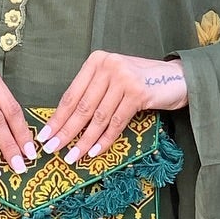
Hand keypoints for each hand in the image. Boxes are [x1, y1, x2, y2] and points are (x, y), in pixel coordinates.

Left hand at [39, 51, 186, 164]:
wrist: (176, 78)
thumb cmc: (140, 82)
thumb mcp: (113, 81)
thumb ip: (93, 93)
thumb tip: (65, 122)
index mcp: (96, 61)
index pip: (72, 94)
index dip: (57, 117)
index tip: (44, 135)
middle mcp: (108, 66)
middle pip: (82, 106)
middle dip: (65, 131)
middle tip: (52, 149)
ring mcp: (124, 78)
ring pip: (98, 117)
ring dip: (83, 140)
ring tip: (72, 157)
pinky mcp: (138, 92)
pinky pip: (116, 122)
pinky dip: (104, 140)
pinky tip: (93, 152)